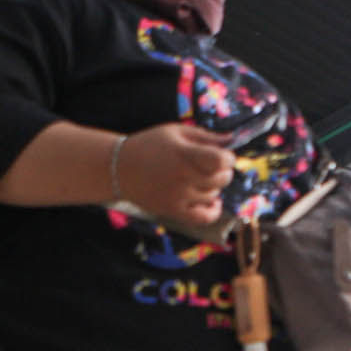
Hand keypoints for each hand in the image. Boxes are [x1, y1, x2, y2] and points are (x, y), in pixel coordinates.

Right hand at [117, 124, 232, 232]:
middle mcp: (183, 177)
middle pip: (221, 179)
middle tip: (214, 167)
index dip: (228, 158)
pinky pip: (204, 218)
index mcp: (184, 154)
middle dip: (224, 172)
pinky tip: (214, 202)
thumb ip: (205, 136)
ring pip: (213, 196)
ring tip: (203, 179)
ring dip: (214, 187)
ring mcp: (178, 197)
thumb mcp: (176, 132)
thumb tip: (232, 140)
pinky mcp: (173, 211)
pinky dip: (214, 211)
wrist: (119, 168)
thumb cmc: (149, 145)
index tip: (223, 155)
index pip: (222, 161)